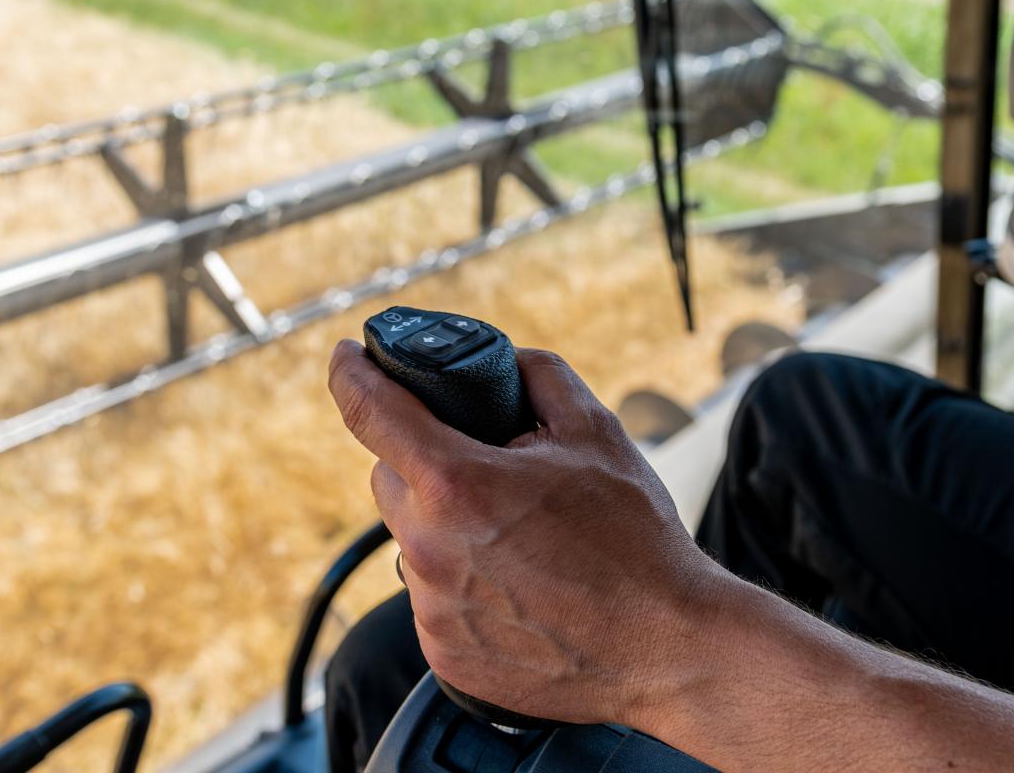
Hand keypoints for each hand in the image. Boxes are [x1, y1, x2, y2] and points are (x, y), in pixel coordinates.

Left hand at [326, 340, 734, 727]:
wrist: (668, 644)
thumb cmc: (636, 541)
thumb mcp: (596, 432)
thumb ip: (539, 378)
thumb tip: (509, 362)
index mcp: (456, 484)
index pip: (369, 412)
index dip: (349, 374)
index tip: (345, 359)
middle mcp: (430, 550)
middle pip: (390, 479)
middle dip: (425, 464)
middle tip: (486, 475)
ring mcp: (432, 610)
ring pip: (413, 544)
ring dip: (447, 531)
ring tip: (518, 544)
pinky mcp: (445, 656)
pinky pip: (434, 601)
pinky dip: (463, 587)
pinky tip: (519, 590)